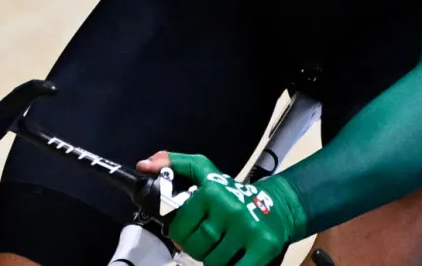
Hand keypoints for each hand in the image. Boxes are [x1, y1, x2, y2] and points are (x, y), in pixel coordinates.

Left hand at [139, 151, 304, 265]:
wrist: (278, 206)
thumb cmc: (233, 193)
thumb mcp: (204, 172)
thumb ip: (173, 164)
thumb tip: (143, 165)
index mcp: (211, 192)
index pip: (180, 229)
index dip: (181, 235)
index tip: (189, 233)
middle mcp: (229, 208)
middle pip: (196, 247)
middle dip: (198, 248)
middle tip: (207, 241)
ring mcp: (248, 228)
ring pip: (213, 262)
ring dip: (214, 259)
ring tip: (222, 247)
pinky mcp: (264, 246)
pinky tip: (235, 258)